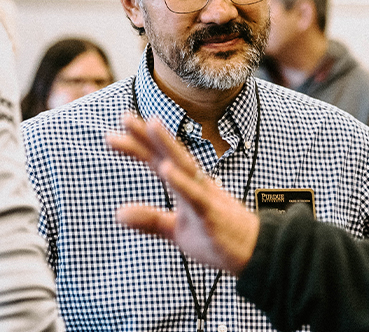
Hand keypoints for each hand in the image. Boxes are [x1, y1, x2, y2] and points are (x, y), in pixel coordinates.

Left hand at [106, 111, 259, 274]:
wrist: (255, 252)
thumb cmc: (217, 236)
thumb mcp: (176, 230)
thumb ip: (150, 221)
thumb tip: (119, 214)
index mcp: (185, 185)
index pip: (158, 161)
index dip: (137, 146)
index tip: (113, 135)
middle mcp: (194, 183)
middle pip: (168, 154)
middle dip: (146, 135)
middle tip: (124, 117)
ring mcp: (204, 195)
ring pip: (184, 165)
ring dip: (167, 144)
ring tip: (150, 124)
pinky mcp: (211, 213)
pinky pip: (195, 195)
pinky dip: (181, 182)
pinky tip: (166, 170)